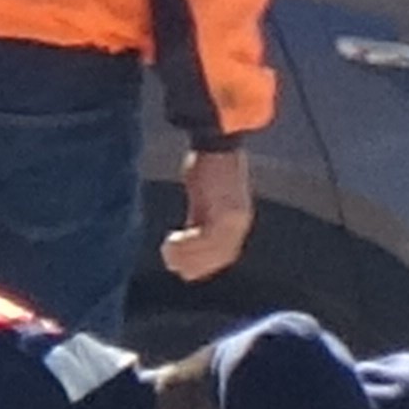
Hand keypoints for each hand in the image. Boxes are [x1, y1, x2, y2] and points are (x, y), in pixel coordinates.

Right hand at [162, 146, 253, 281]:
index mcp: (239, 218)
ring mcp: (234, 221)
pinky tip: (170, 243)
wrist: (217, 141)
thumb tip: (191, 230)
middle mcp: (240, 223)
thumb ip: (201, 213)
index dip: (204, 264)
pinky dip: (185, 246)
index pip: (226, 254)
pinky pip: (203, 241)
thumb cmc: (208, 162)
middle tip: (172, 262)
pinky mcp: (224, 215)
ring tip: (168, 252)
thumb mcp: (204, 194)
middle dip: (194, 264)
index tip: (186, 267)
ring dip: (186, 256)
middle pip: (220, 258)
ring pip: (210, 253)